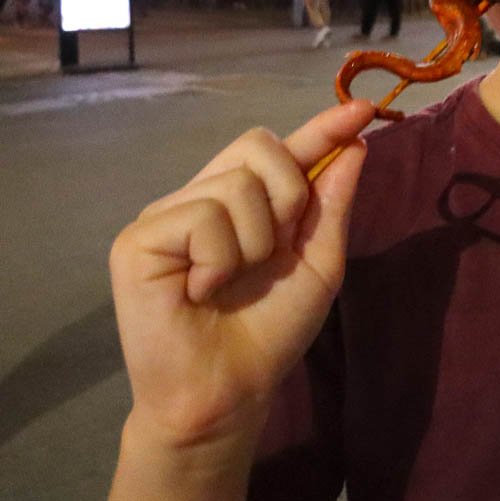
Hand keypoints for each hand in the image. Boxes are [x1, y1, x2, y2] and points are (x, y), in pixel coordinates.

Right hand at [108, 101, 375, 450]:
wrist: (231, 390)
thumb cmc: (270, 331)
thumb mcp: (318, 263)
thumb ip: (331, 204)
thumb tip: (355, 145)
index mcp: (244, 203)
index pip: (280, 149)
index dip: (320, 127)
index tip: (362, 110)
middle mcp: (201, 198)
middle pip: (258, 146)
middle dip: (289, 196)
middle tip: (274, 252)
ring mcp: (166, 215)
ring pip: (236, 185)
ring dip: (255, 243)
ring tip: (230, 283)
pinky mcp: (137, 239)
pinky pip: (203, 217)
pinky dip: (219, 259)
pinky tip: (201, 290)